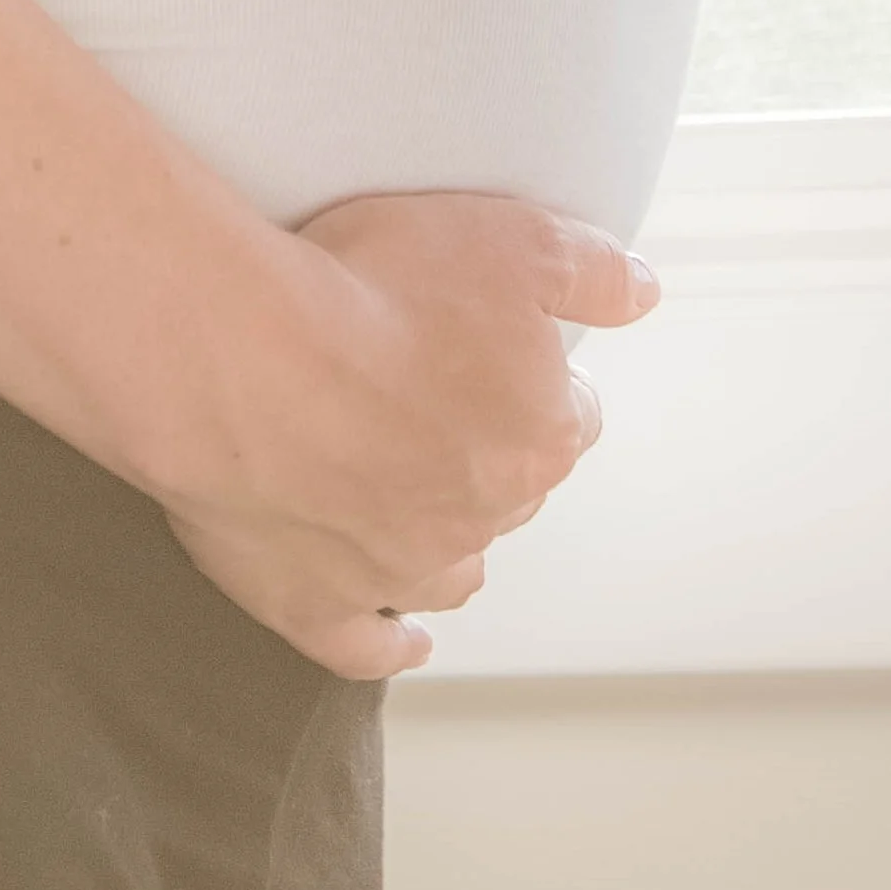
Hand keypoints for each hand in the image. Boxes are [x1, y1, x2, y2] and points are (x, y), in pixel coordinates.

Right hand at [157, 190, 655, 682]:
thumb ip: (592, 270)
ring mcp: (399, 570)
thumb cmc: (375, 289)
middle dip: (487, 452)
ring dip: (448, 541)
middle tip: (437, 399)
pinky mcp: (317, 604)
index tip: (504, 354)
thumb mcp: (514, 241)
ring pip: (452, 569)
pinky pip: (366, 648)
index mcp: (537, 437)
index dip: (537, 379)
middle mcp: (482, 516)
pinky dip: (387, 643)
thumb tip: (642, 293)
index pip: (570, 417)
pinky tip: (398, 638)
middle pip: (510, 489)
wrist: (248, 359)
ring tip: (424, 505)